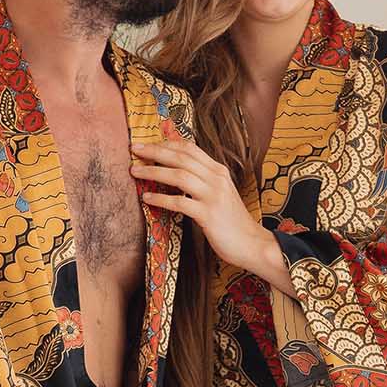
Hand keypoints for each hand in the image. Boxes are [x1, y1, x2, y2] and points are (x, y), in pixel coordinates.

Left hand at [129, 139, 290, 288]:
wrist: (252, 243)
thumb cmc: (231, 221)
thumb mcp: (220, 193)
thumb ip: (202, 180)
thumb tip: (176, 172)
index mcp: (219, 171)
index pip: (190, 148)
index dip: (167, 143)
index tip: (148, 144)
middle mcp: (217, 178)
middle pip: (181, 157)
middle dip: (155, 151)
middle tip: (134, 149)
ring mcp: (213, 196)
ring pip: (178, 176)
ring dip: (153, 172)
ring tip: (135, 171)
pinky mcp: (209, 215)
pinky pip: (180, 202)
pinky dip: (161, 199)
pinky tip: (147, 198)